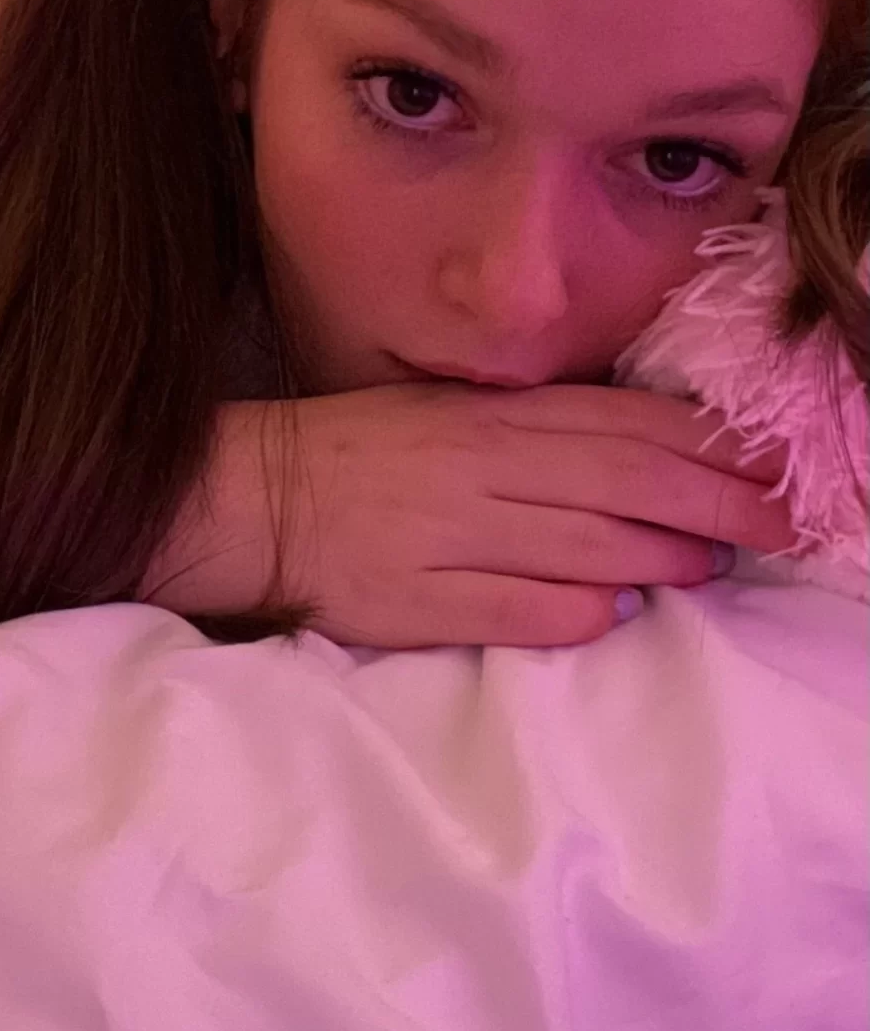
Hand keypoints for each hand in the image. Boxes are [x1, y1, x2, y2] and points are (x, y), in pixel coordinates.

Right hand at [144, 382, 798, 650]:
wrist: (249, 500)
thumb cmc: (362, 457)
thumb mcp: (447, 418)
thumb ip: (536, 441)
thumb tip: (639, 468)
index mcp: (485, 419)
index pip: (615, 424)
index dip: (701, 445)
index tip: (770, 464)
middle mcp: (475, 470)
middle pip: (616, 483)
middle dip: (711, 500)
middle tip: (782, 521)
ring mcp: (445, 537)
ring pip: (576, 544)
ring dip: (657, 556)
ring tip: (712, 565)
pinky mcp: (413, 603)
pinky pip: (510, 608)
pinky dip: (570, 610)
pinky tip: (612, 612)